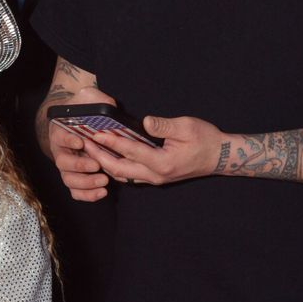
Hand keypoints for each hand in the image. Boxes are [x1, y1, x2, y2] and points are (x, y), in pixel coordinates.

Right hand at [48, 85, 112, 202]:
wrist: (78, 124)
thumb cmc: (83, 111)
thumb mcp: (88, 99)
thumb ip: (96, 100)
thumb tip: (109, 104)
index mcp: (61, 132)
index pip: (60, 137)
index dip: (68, 140)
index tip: (80, 142)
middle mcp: (60, 151)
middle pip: (62, 163)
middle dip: (79, 165)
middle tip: (96, 165)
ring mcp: (67, 167)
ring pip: (69, 180)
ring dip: (85, 183)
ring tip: (103, 181)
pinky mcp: (75, 178)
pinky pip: (76, 191)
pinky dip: (87, 195)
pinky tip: (102, 193)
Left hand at [80, 113, 226, 186]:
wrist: (218, 157)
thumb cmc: (205, 139)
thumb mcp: (186, 127)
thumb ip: (163, 125)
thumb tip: (143, 122)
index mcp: (162, 162)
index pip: (130, 151)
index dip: (111, 142)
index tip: (95, 134)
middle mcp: (155, 175)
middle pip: (119, 168)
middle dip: (99, 156)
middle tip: (84, 144)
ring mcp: (154, 179)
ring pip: (122, 174)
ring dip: (105, 163)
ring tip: (91, 150)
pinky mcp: (154, 178)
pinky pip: (129, 175)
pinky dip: (115, 166)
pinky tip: (106, 157)